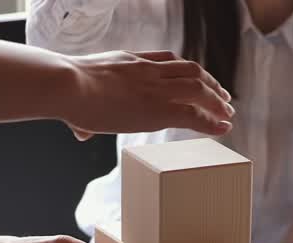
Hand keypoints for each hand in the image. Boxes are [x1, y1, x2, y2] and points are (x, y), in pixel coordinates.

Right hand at [64, 50, 233, 137]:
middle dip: (210, 83)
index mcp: (131, 61)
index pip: (167, 60)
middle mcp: (148, 71)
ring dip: (217, 101)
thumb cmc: (64, 90)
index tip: (197, 79)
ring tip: (228, 112)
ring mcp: (155, 89)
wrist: (68, 84)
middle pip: (190, 71)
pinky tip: (223, 127)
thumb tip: (79, 131)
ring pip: (199, 89)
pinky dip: (212, 121)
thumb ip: (84, 116)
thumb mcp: (78, 96)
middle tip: (223, 97)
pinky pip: (194, 114)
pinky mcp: (158, 110)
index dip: (186, 71)